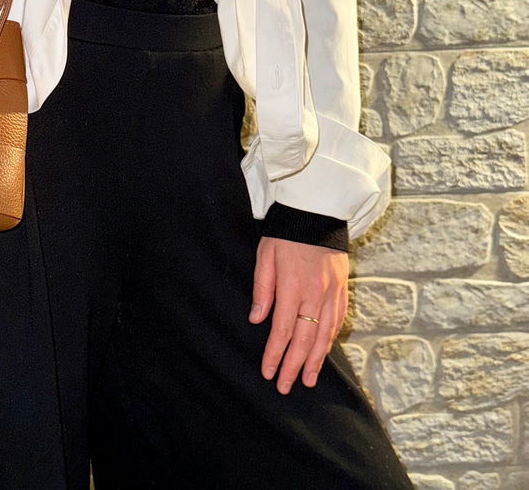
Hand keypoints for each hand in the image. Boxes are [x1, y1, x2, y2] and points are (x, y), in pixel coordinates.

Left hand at [248, 237, 348, 394]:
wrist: (316, 212)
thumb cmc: (285, 233)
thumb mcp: (265, 256)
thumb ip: (262, 289)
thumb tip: (257, 320)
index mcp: (292, 286)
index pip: (283, 330)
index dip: (275, 354)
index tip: (268, 373)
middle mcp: (314, 294)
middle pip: (304, 339)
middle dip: (293, 366)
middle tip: (285, 387)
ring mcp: (331, 293)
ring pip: (324, 335)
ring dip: (315, 360)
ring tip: (307, 380)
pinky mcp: (342, 288)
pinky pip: (337, 321)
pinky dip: (331, 340)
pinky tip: (324, 352)